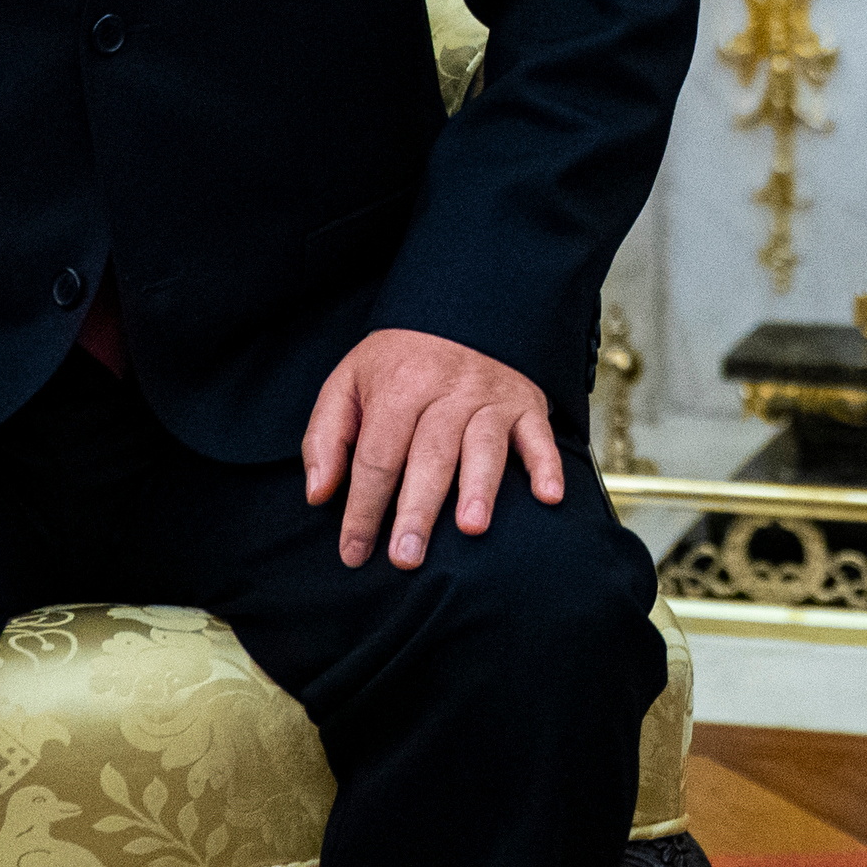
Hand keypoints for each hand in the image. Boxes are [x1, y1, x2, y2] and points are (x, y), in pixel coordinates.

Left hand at [303, 327, 562, 569]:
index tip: (354, 553)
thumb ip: (326, 437)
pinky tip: (548, 497)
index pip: (377, 456)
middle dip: (417, 509)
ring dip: (479, 486)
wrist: (460, 309)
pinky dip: (546, 466)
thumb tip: (319, 494)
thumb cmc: (396, 363)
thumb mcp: (347, 382)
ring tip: (470, 529)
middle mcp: (447, 390)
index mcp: (399, 386)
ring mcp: (490, 397)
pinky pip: (539, 435)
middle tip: (406, 557)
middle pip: (430, 455)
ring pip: (484, 445)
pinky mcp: (526, 404)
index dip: (363, 508)